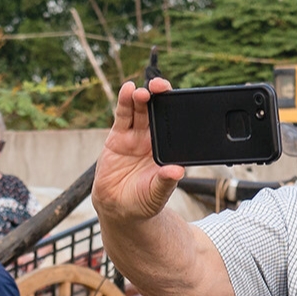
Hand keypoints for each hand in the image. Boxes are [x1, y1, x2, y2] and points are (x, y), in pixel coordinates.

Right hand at [94, 79, 185, 222]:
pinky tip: (127, 90)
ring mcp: (135, 137)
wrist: (118, 208)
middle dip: (158, 96)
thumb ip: (165, 182)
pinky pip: (123, 116)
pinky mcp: (118, 137)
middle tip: (159, 87)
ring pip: (140, 111)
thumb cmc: (143, 201)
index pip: (174, 124)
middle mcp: (152, 140)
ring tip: (141, 92)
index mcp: (167, 150)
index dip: (176, 109)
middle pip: (157, 111)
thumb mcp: (157, 195)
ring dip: (140, 98)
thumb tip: (177, 171)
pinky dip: (124, 102)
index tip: (178, 100)